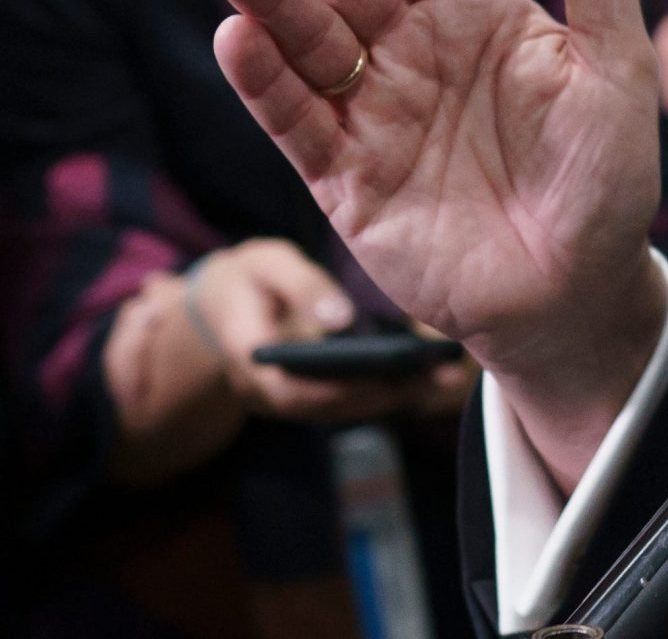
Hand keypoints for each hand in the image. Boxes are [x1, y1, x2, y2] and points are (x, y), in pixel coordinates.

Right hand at [186, 239, 413, 426]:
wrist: (221, 299)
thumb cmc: (250, 275)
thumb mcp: (270, 264)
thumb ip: (303, 286)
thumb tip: (343, 320)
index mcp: (247, 357)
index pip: (288, 391)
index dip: (334, 391)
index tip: (383, 377)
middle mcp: (261, 391)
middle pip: (320, 408)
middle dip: (376, 397)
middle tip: (428, 377)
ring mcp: (280, 399)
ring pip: (334, 411)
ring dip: (385, 399)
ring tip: (439, 377)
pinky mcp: (300, 396)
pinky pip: (339, 403)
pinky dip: (378, 393)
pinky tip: (421, 376)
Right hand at [211, 0, 664, 488]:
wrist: (579, 290)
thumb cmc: (606, 174)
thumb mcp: (615, 67)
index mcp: (478, 12)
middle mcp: (418, 51)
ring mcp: (376, 111)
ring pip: (309, 42)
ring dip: (271, 1)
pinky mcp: (346, 178)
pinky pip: (296, 122)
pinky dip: (264, 81)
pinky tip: (236, 37)